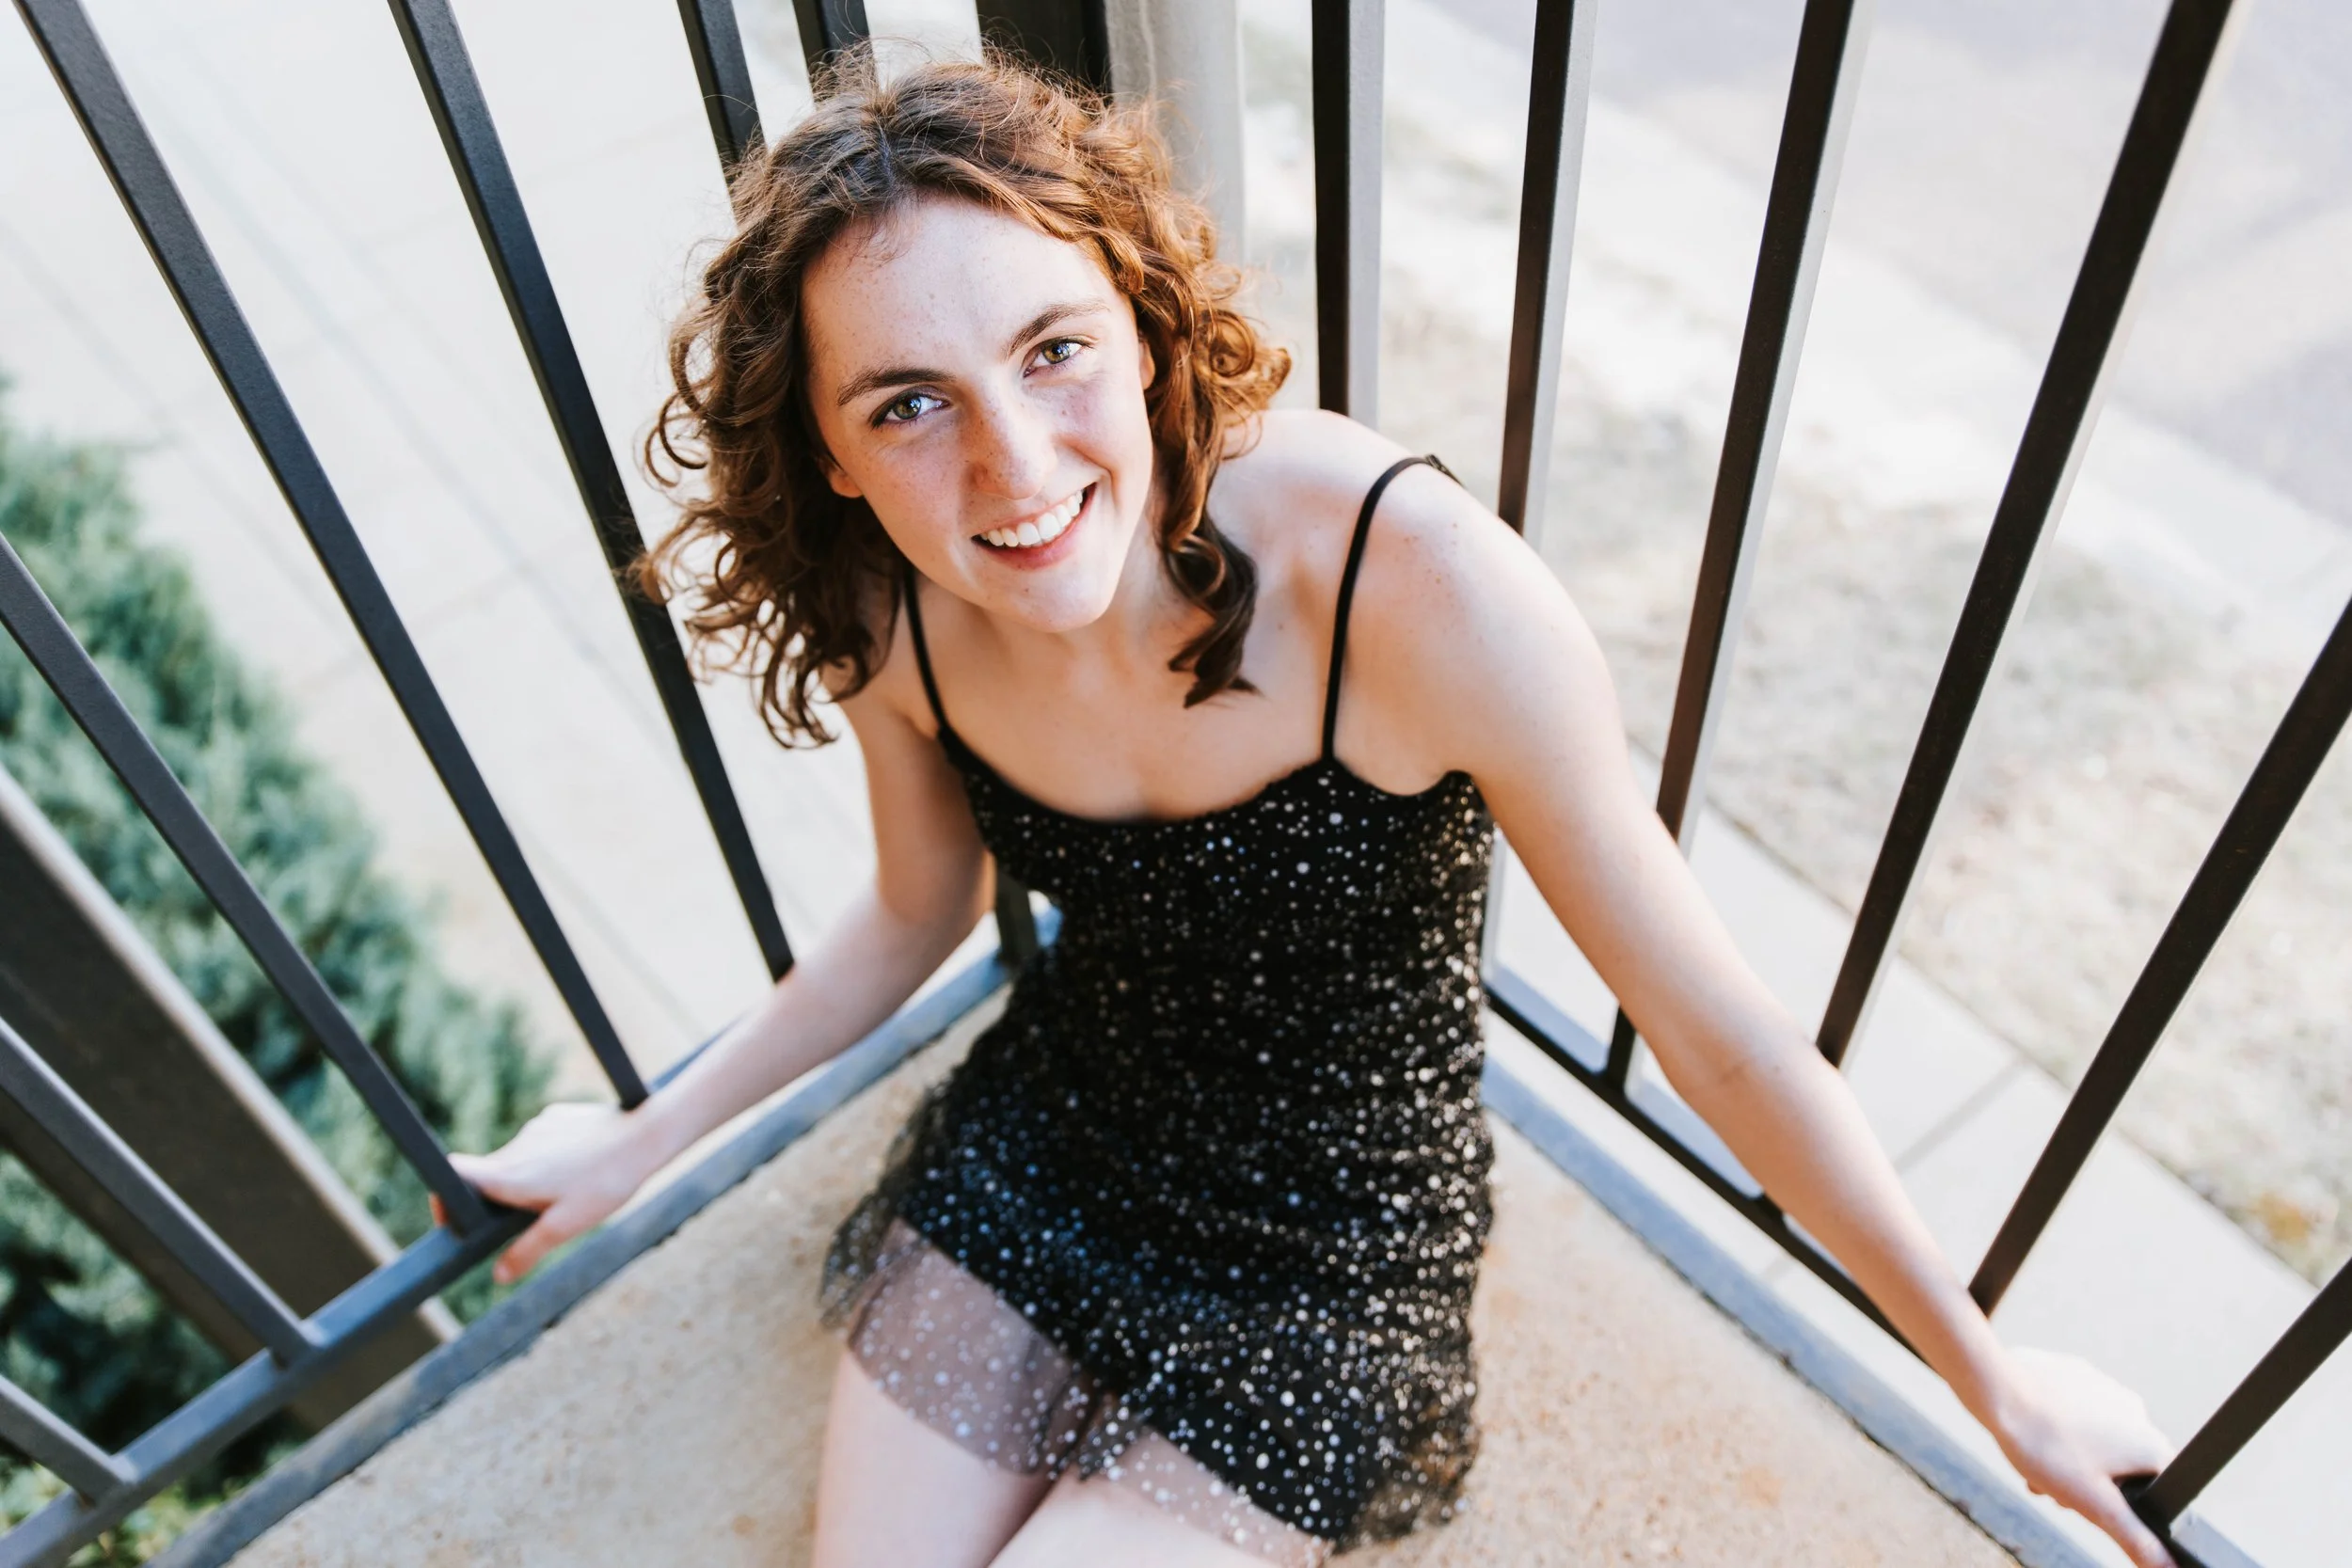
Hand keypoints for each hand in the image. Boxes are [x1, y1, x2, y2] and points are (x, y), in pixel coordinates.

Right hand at [431, 1102, 660, 1284]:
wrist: (645, 1135)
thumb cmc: (606, 1183)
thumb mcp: (566, 1227)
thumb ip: (527, 1250)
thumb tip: (499, 1276)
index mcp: (510, 1175)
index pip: (453, 1173)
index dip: (444, 1196)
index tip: (455, 1218)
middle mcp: (516, 1146)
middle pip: (490, 1174)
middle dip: (502, 1198)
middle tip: (537, 1216)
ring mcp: (536, 1126)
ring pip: (520, 1159)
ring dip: (532, 1178)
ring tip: (571, 1190)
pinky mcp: (556, 1116)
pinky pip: (542, 1142)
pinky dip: (552, 1158)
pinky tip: (583, 1166)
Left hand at [1990, 1347, 2176, 1567]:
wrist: (1997, 1390)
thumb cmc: (2046, 1446)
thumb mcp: (2095, 1504)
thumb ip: (2135, 1539)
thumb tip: (2170, 1567)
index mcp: (2151, 1443)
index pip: (2160, 1490)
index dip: (2130, 1508)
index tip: (2095, 1507)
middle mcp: (2137, 1411)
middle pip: (2123, 1466)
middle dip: (2090, 1486)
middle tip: (2056, 1490)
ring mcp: (2106, 1387)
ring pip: (2095, 1441)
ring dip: (2070, 1462)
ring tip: (2036, 1466)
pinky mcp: (2076, 1373)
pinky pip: (2073, 1413)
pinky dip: (2057, 1431)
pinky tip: (2030, 1437)